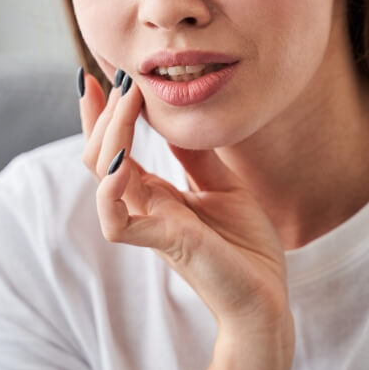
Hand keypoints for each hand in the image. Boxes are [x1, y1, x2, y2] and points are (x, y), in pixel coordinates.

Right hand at [79, 71, 294, 369]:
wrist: (268, 293)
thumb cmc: (245, 243)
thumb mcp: (222, 183)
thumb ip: (195, 155)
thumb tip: (175, 117)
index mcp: (158, 193)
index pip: (116, 148)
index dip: (103, 115)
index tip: (101, 76)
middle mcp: (146, 204)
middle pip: (101, 155)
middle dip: (104, 113)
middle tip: (118, 77)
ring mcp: (151, 222)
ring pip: (103, 176)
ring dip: (110, 133)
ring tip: (127, 99)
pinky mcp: (164, 242)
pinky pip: (117, 220)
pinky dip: (111, 190)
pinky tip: (123, 161)